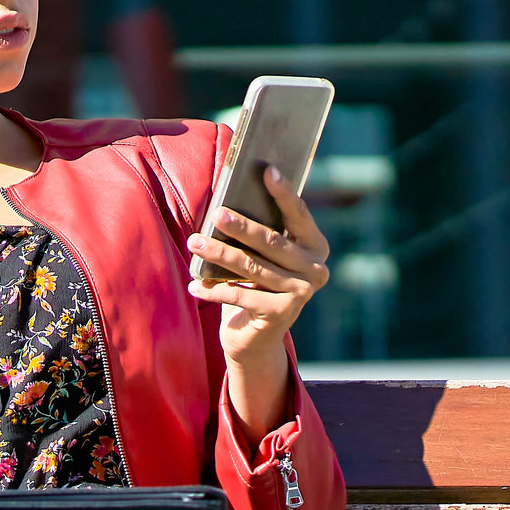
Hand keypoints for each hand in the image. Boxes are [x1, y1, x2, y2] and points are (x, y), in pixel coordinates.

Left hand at [187, 164, 331, 362]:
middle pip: (272, 242)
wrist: (257, 338)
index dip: (283, 193)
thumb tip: (230, 198)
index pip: (298, 215)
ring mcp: (301, 294)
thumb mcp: (263, 256)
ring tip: (195, 242)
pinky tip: (194, 285)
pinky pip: (241, 296)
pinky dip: (214, 290)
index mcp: (315, 247)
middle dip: (241, 227)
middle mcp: (315, 269)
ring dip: (220, 254)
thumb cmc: (257, 285)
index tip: (266, 171)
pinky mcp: (281, 314)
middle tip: (216, 214)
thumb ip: (260, 231)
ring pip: (252, 267)